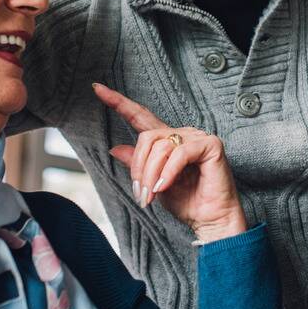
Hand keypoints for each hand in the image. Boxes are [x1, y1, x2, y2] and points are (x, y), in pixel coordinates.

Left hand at [93, 83, 246, 242]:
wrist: (210, 220)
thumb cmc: (187, 202)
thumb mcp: (153, 184)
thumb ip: (137, 165)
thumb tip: (114, 148)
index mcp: (167, 141)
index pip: (140, 116)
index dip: (119, 103)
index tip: (97, 89)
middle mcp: (182, 134)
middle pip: (147, 137)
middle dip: (139, 167)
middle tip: (141, 193)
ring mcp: (197, 137)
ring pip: (161, 146)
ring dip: (151, 174)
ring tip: (152, 195)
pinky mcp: (210, 145)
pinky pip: (179, 153)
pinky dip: (168, 172)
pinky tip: (164, 186)